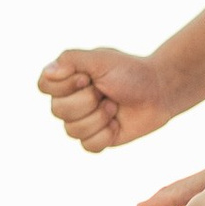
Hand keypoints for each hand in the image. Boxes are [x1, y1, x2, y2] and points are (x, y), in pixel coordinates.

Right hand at [38, 45, 176, 152]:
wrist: (159, 91)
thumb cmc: (130, 72)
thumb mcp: (100, 59)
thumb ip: (70, 60)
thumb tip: (47, 73)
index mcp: (67, 79)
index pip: (45, 86)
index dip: (65, 85)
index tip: (87, 77)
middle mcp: (70, 100)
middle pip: (58, 111)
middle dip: (87, 101)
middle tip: (106, 92)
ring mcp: (83, 121)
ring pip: (72, 131)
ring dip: (99, 117)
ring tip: (114, 106)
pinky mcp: (97, 139)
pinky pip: (88, 146)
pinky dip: (106, 134)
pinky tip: (117, 124)